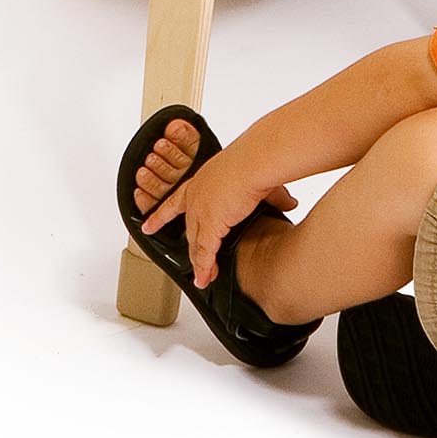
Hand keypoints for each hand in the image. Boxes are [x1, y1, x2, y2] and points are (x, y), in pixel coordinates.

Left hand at [139, 147, 298, 287]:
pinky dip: (204, 267)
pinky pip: (205, 252)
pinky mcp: (211, 224)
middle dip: (190, 247)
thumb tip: (289, 203)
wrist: (255, 159)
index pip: (176, 201)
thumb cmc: (257, 159)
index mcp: (202, 180)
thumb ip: (274, 195)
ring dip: (200, 262)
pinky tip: (204, 278)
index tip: (147, 224)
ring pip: (196, 243)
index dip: (161, 214)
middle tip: (192, 262)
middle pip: (189, 228)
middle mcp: (197, 196)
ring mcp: (201, 211)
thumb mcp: (260, 178)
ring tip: (203, 277)